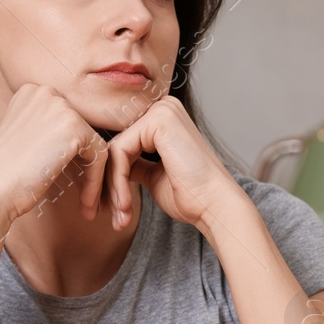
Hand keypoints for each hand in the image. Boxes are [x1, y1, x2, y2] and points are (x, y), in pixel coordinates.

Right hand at [0, 83, 109, 227]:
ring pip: (94, 144)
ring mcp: (59, 107)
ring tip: (85, 205)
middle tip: (82, 196)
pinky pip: (100, 156)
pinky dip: (95, 182)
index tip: (67, 183)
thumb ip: (46, 131)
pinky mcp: (73, 127)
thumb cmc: (1, 176)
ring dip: (93, 177)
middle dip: (84, 165)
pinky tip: (84, 204)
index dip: (70, 156)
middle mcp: (45, 93)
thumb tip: (75, 142)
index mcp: (31, 93)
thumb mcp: (22, 140)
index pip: (66, 122)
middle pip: (82, 131)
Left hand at [105, 95, 243, 230]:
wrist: (215, 207)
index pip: (121, 144)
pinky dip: (118, 182)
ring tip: (121, 216)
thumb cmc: (191, 196)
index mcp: (163, 118)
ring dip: (112, 188)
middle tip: (110, 215)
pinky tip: (126, 204)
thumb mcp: (154, 175)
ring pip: (114, 152)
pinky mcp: (158, 120)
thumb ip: (135, 163)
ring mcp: (160, 111)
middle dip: (108, 184)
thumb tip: (112, 163)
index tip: (110, 207)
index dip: (111, 177)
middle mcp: (162, 107)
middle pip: (115, 147)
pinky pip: (119, 153)